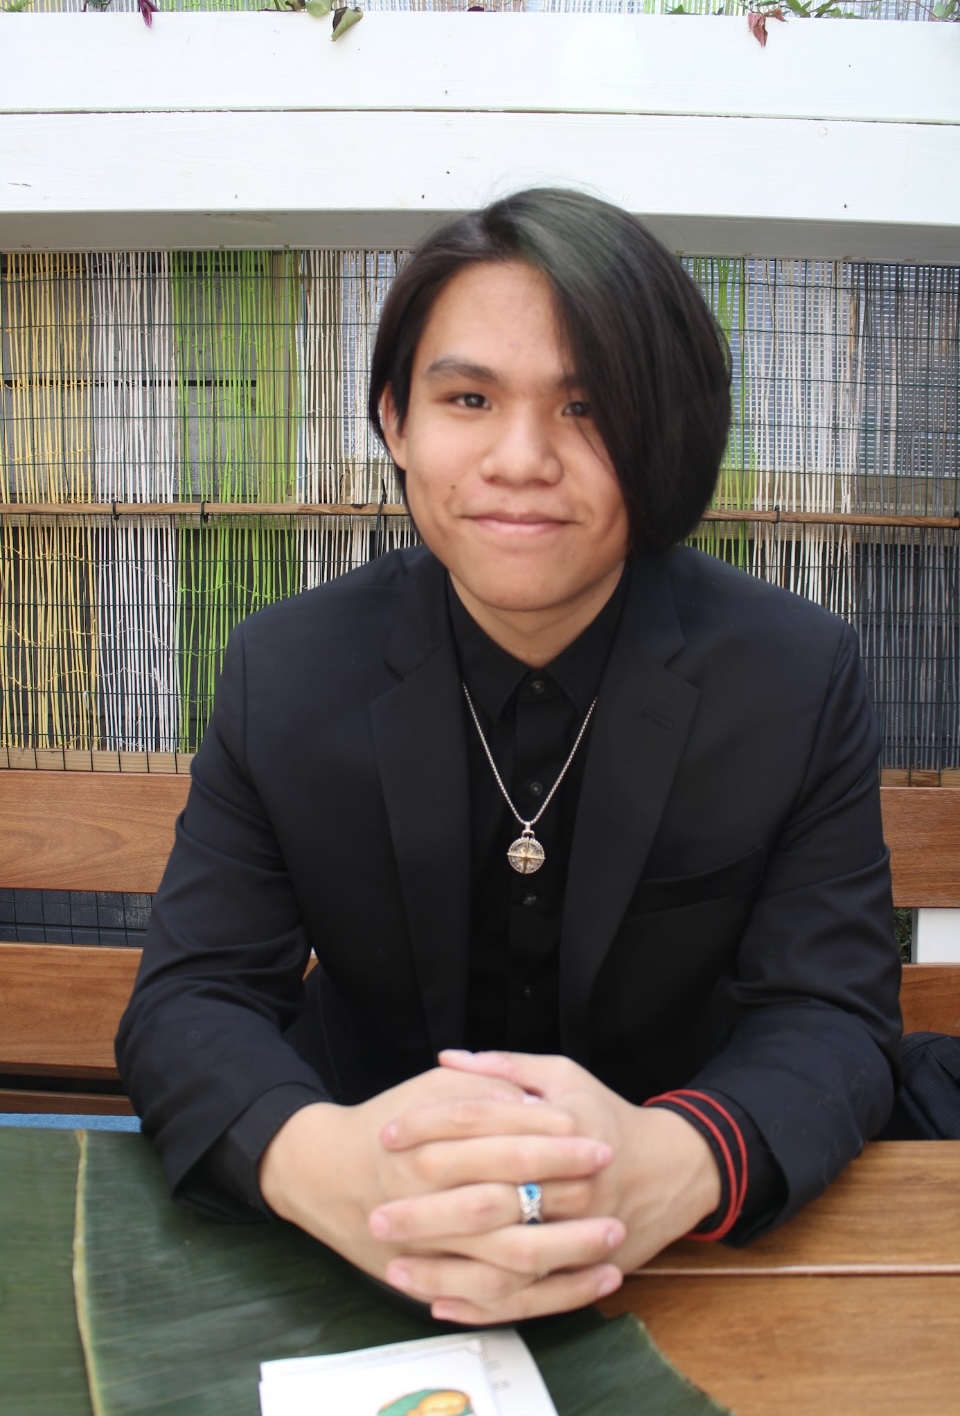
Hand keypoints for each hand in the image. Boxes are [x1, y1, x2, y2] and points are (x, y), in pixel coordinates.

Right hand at [258, 1066, 621, 1320]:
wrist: (325, 1173)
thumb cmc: (389, 1123)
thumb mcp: (430, 1089)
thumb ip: (481, 1089)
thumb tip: (533, 1102)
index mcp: (427, 1148)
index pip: (499, 1144)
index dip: (550, 1140)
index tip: (594, 1139)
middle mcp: (428, 1202)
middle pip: (505, 1205)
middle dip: (563, 1196)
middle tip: (610, 1186)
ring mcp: (432, 1249)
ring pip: (506, 1264)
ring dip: (565, 1255)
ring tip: (612, 1243)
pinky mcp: (436, 1282)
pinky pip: (498, 1301)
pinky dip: (545, 1298)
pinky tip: (586, 1283)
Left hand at [372, 1049, 721, 1320]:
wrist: (670, 1171)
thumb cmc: (606, 1116)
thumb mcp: (564, 1075)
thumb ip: (505, 1065)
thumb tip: (446, 1058)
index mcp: (561, 1124)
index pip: (482, 1121)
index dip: (430, 1124)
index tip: (386, 1133)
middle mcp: (569, 1181)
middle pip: (486, 1196)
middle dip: (427, 1208)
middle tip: (376, 1212)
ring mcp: (577, 1230)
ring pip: (503, 1257)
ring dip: (447, 1265)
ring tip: (393, 1265)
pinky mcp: (580, 1267)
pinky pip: (526, 1296)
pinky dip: (480, 1302)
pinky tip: (437, 1299)